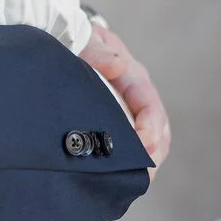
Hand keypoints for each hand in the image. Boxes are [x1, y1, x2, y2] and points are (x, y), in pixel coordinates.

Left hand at [80, 19, 170, 175]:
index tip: (143, 147)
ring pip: (149, 142)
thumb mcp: (84, 38)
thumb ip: (98, 49)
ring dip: (145, 163)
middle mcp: (136, 95)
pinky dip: (131, 163)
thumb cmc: (74, 39)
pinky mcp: (116, 123)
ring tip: (135, 182)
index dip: (150, 130)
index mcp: (132, 75)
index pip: (150, 106)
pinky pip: (132, 147)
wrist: (63, 40)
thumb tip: (118, 65)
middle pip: (157, 130)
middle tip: (142, 176)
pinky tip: (121, 178)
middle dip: (152, 154)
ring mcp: (128, 110)